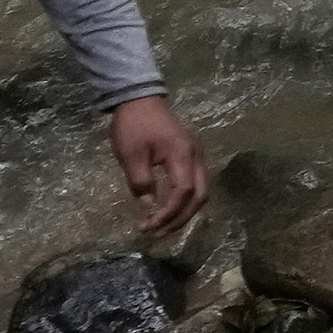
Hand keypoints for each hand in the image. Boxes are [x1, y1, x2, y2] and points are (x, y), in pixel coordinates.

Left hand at [105, 95, 205, 231]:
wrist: (139, 99)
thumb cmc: (133, 125)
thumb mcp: (131, 154)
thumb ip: (141, 182)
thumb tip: (148, 206)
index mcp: (182, 154)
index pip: (183, 192)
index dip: (169, 213)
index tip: (149, 226)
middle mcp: (196, 156)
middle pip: (200, 196)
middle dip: (181, 218)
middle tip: (158, 233)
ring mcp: (196, 155)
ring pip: (200, 192)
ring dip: (184, 212)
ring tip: (162, 225)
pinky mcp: (191, 156)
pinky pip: (195, 184)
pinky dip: (184, 201)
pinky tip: (168, 209)